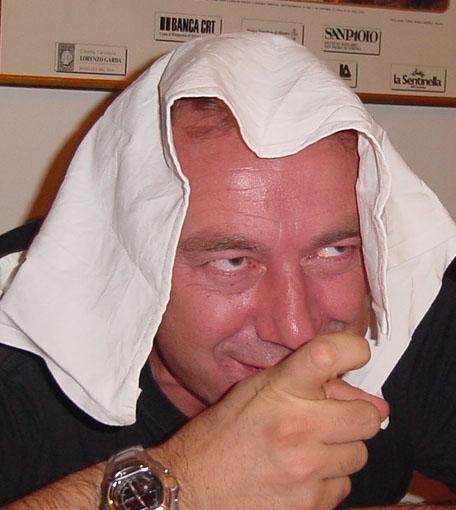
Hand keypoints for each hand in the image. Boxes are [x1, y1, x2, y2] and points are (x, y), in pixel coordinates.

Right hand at [151, 333, 388, 509]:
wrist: (191, 486)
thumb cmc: (221, 435)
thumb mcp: (254, 392)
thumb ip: (307, 385)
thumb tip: (372, 401)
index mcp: (278, 390)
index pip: (328, 355)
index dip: (352, 349)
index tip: (356, 354)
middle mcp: (296, 426)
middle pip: (367, 416)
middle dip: (355, 416)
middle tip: (332, 419)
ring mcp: (305, 468)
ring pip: (359, 454)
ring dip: (340, 450)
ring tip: (307, 449)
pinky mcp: (309, 504)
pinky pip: (343, 486)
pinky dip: (327, 480)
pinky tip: (300, 474)